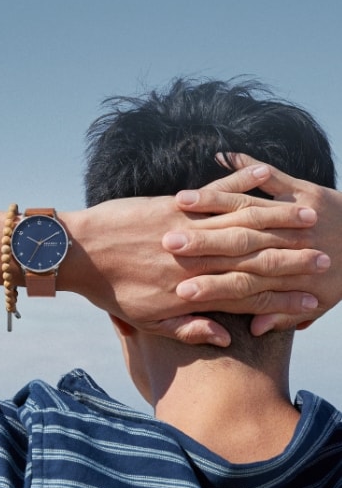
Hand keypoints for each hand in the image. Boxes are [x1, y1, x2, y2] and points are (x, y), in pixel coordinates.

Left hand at [63, 163, 325, 344]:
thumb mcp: (147, 320)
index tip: (313, 299)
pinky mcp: (172, 206)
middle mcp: (193, 261)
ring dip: (277, 220)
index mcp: (190, 292)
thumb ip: (187, 328)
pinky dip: (240, 182)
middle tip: (326, 256)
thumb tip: (226, 335)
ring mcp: (185, 230)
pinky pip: (213, 194)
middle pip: (252, 259)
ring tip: (308, 217)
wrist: (75, 253)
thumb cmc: (110, 290)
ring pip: (239, 225)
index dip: (281, 298)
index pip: (246, 296)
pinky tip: (265, 175)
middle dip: (292, 258)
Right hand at [170, 155, 341, 333]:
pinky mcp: (304, 192)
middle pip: (236, 244)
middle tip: (168, 243)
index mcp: (285, 277)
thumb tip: (254, 330)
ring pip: (248, 208)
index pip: (239, 286)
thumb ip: (282, 318)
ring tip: (181, 200)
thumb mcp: (319, 304)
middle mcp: (285, 245)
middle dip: (200, 243)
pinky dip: (247, 166)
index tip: (180, 291)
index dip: (209, 288)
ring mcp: (294, 215)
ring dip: (212, 202)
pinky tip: (222, 157)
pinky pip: (272, 176)